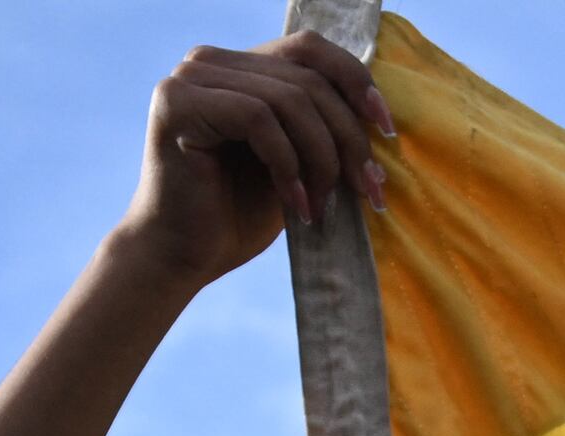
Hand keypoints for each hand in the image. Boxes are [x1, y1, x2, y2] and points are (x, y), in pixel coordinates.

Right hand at [120, 38, 395, 290]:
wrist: (181, 258)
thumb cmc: (238, 216)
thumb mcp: (296, 164)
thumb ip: (322, 128)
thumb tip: (381, 114)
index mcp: (240, 67)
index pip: (309, 49)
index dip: (356, 82)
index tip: (386, 131)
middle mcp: (211, 61)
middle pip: (307, 79)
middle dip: (348, 138)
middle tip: (368, 190)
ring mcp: (190, 77)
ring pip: (289, 99)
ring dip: (321, 158)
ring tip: (323, 206)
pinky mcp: (177, 103)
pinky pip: (258, 118)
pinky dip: (287, 165)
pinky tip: (296, 203)